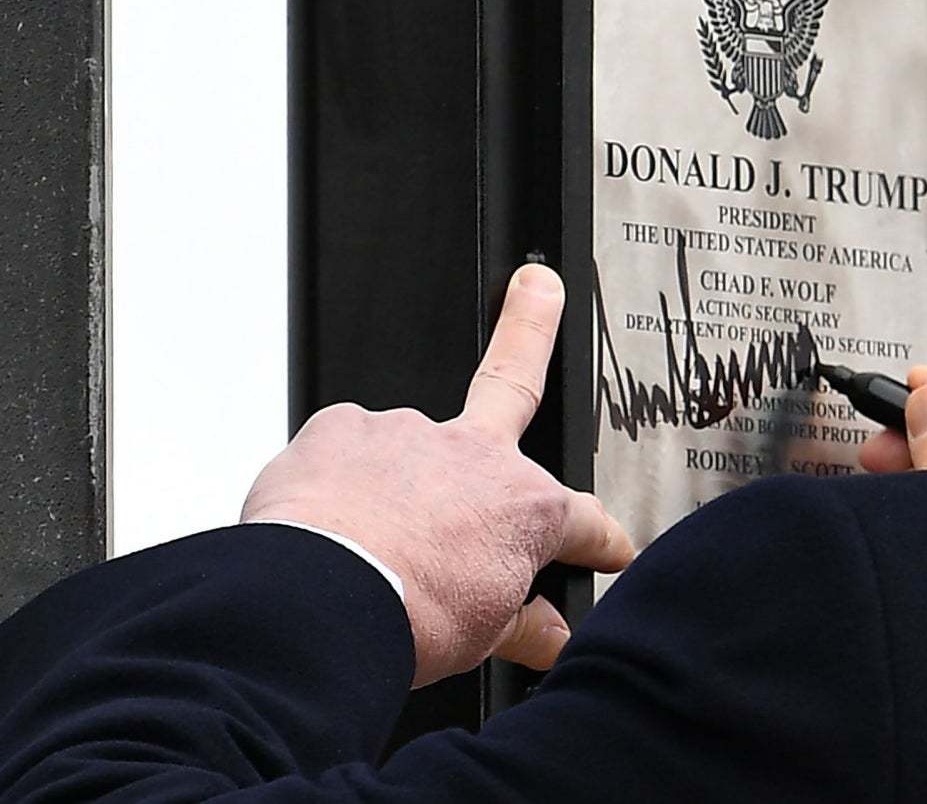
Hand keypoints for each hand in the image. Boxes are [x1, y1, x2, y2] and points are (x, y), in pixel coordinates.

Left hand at [241, 263, 631, 686]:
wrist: (318, 607)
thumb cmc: (404, 619)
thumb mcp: (480, 637)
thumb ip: (518, 625)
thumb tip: (549, 635)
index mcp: (522, 508)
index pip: (582, 522)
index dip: (602, 539)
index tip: (608, 550)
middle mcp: (472, 455)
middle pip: (513, 378)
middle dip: (533, 325)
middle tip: (540, 289)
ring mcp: (406, 433)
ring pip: (404, 450)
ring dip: (391, 483)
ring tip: (362, 539)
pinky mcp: (339, 430)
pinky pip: (340, 453)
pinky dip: (334, 483)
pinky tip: (324, 521)